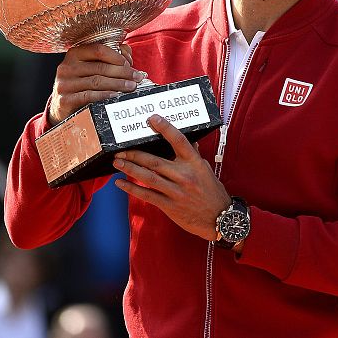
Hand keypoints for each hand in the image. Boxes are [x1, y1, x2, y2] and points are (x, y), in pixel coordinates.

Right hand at [48, 43, 144, 125]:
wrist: (62, 106)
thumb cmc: (82, 83)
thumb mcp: (91, 67)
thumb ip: (109, 57)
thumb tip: (127, 54)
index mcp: (74, 54)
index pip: (98, 50)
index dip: (116, 56)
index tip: (129, 64)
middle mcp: (66, 67)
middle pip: (100, 67)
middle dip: (122, 72)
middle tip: (137, 77)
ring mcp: (64, 83)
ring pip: (96, 81)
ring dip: (117, 84)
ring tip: (131, 87)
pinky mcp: (65, 99)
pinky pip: (88, 96)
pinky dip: (104, 95)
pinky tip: (115, 96)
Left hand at [113, 114, 231, 240]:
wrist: (219, 218)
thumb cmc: (212, 192)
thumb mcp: (205, 170)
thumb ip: (194, 155)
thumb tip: (189, 141)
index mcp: (194, 163)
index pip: (179, 141)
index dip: (165, 129)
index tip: (152, 119)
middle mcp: (184, 176)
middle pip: (155, 162)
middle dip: (135, 154)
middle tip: (121, 149)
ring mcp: (176, 192)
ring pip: (149, 178)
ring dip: (130, 169)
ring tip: (117, 162)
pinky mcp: (169, 206)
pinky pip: (147, 195)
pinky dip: (132, 189)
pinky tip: (120, 183)